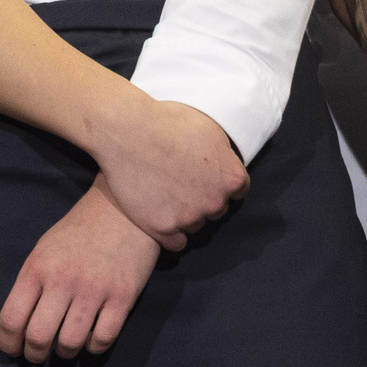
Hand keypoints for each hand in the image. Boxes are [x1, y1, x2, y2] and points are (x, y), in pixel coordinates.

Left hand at [0, 178, 161, 361]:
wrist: (126, 209)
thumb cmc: (80, 232)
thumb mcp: (44, 250)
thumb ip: (32, 284)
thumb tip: (23, 324)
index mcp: (38, 268)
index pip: (11, 319)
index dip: (9, 343)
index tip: (14, 350)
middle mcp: (64, 280)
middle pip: (39, 336)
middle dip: (35, 354)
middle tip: (39, 355)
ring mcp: (95, 289)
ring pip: (70, 342)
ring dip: (64, 353)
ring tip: (66, 349)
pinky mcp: (124, 295)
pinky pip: (104, 337)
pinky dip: (94, 347)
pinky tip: (92, 341)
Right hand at [88, 97, 246, 248]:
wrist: (128, 132)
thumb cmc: (169, 123)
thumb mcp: (212, 130)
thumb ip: (225, 154)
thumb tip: (228, 160)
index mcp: (232, 177)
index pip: (237, 190)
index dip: (220, 182)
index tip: (205, 177)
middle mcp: (215, 201)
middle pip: (216, 209)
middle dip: (203, 198)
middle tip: (181, 184)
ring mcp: (188, 217)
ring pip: (195, 225)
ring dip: (185, 215)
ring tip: (165, 197)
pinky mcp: (161, 228)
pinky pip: (176, 243)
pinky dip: (170, 234)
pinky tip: (161, 220)